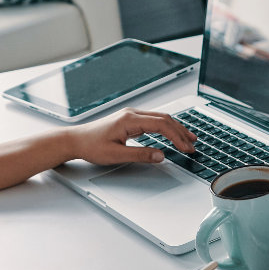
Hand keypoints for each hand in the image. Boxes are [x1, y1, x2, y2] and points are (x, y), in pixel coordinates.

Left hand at [67, 108, 195, 165]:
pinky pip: (152, 120)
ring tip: (188, 138)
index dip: (176, 137)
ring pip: (159, 118)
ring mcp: (130, 115)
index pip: (161, 125)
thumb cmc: (91, 146)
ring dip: (175, 128)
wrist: (75, 140)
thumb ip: (140, 155)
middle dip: (180, 132)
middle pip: (164, 119)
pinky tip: (170, 133)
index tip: (186, 148)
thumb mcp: (116, 155)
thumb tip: (161, 155)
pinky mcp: (128, 119)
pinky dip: (165, 127)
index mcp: (130, 120)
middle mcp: (132, 114)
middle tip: (192, 145)